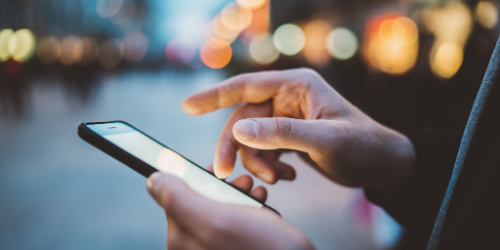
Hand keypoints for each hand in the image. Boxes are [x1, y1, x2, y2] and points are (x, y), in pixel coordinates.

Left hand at [146, 172, 312, 249]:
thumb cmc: (260, 248)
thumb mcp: (214, 219)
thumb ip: (178, 199)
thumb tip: (153, 181)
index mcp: (182, 240)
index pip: (176, 197)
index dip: (195, 178)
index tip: (215, 169)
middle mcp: (196, 246)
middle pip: (200, 202)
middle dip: (222, 186)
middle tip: (242, 181)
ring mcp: (217, 246)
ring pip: (221, 209)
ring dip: (239, 194)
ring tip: (255, 191)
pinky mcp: (236, 246)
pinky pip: (237, 222)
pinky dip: (250, 208)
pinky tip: (261, 205)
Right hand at [183, 68, 414, 196]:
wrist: (380, 165)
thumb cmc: (361, 146)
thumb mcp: (323, 140)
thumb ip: (281, 134)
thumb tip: (239, 129)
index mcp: (297, 85)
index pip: (246, 86)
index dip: (214, 96)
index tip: (187, 107)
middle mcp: (288, 98)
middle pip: (243, 118)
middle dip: (234, 147)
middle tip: (222, 172)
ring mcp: (287, 118)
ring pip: (251, 138)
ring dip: (257, 161)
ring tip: (278, 178)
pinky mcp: (289, 136)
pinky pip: (264, 150)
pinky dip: (269, 166)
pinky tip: (289, 176)